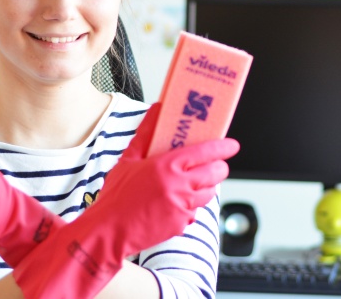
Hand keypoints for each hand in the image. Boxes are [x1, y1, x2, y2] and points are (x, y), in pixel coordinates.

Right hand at [11, 103, 239, 298]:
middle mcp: (179, 186)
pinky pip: (195, 212)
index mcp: (167, 166)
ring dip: (205, 188)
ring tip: (190, 185)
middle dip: (219, 168)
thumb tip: (156, 109)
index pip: (206, 152)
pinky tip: (173, 204)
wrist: (108, 231)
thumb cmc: (116, 196)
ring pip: (209, 194)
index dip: (223, 147)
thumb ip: (146, 133)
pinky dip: (189, 207)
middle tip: (214, 165)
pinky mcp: (181, 224)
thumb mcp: (128, 159)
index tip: (232, 145)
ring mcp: (182, 207)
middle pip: (216, 173)